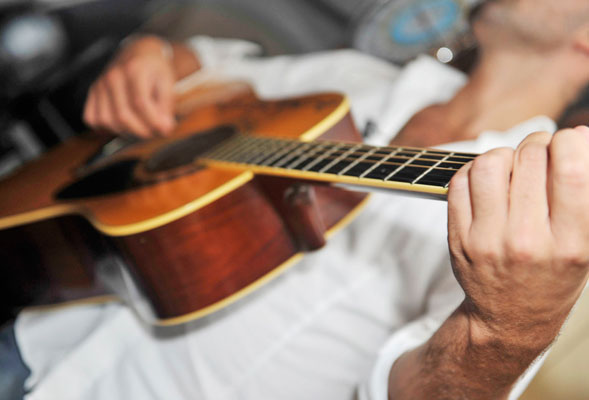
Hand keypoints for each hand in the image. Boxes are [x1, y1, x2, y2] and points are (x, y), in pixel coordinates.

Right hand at [84, 36, 175, 137]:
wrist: (139, 52)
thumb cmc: (155, 69)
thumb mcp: (168, 82)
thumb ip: (166, 105)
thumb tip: (164, 128)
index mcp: (134, 70)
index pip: (140, 103)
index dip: (153, 121)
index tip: (165, 130)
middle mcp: (113, 76)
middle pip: (123, 115)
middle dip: (142, 131)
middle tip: (155, 132)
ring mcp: (100, 84)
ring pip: (107, 120)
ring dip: (126, 132)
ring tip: (141, 129)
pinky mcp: (93, 92)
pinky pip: (92, 118)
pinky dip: (106, 128)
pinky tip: (122, 126)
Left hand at [448, 126, 588, 349]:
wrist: (509, 318)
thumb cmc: (552, 277)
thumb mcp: (584, 245)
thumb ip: (582, 197)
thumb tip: (578, 137)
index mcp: (569, 243)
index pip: (572, 170)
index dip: (571, 141)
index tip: (570, 140)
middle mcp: (526, 241)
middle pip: (530, 158)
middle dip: (539, 143)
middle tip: (541, 152)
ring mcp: (487, 239)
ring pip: (489, 163)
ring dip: (504, 154)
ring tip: (512, 167)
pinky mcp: (458, 237)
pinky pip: (460, 181)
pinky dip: (475, 171)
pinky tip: (487, 182)